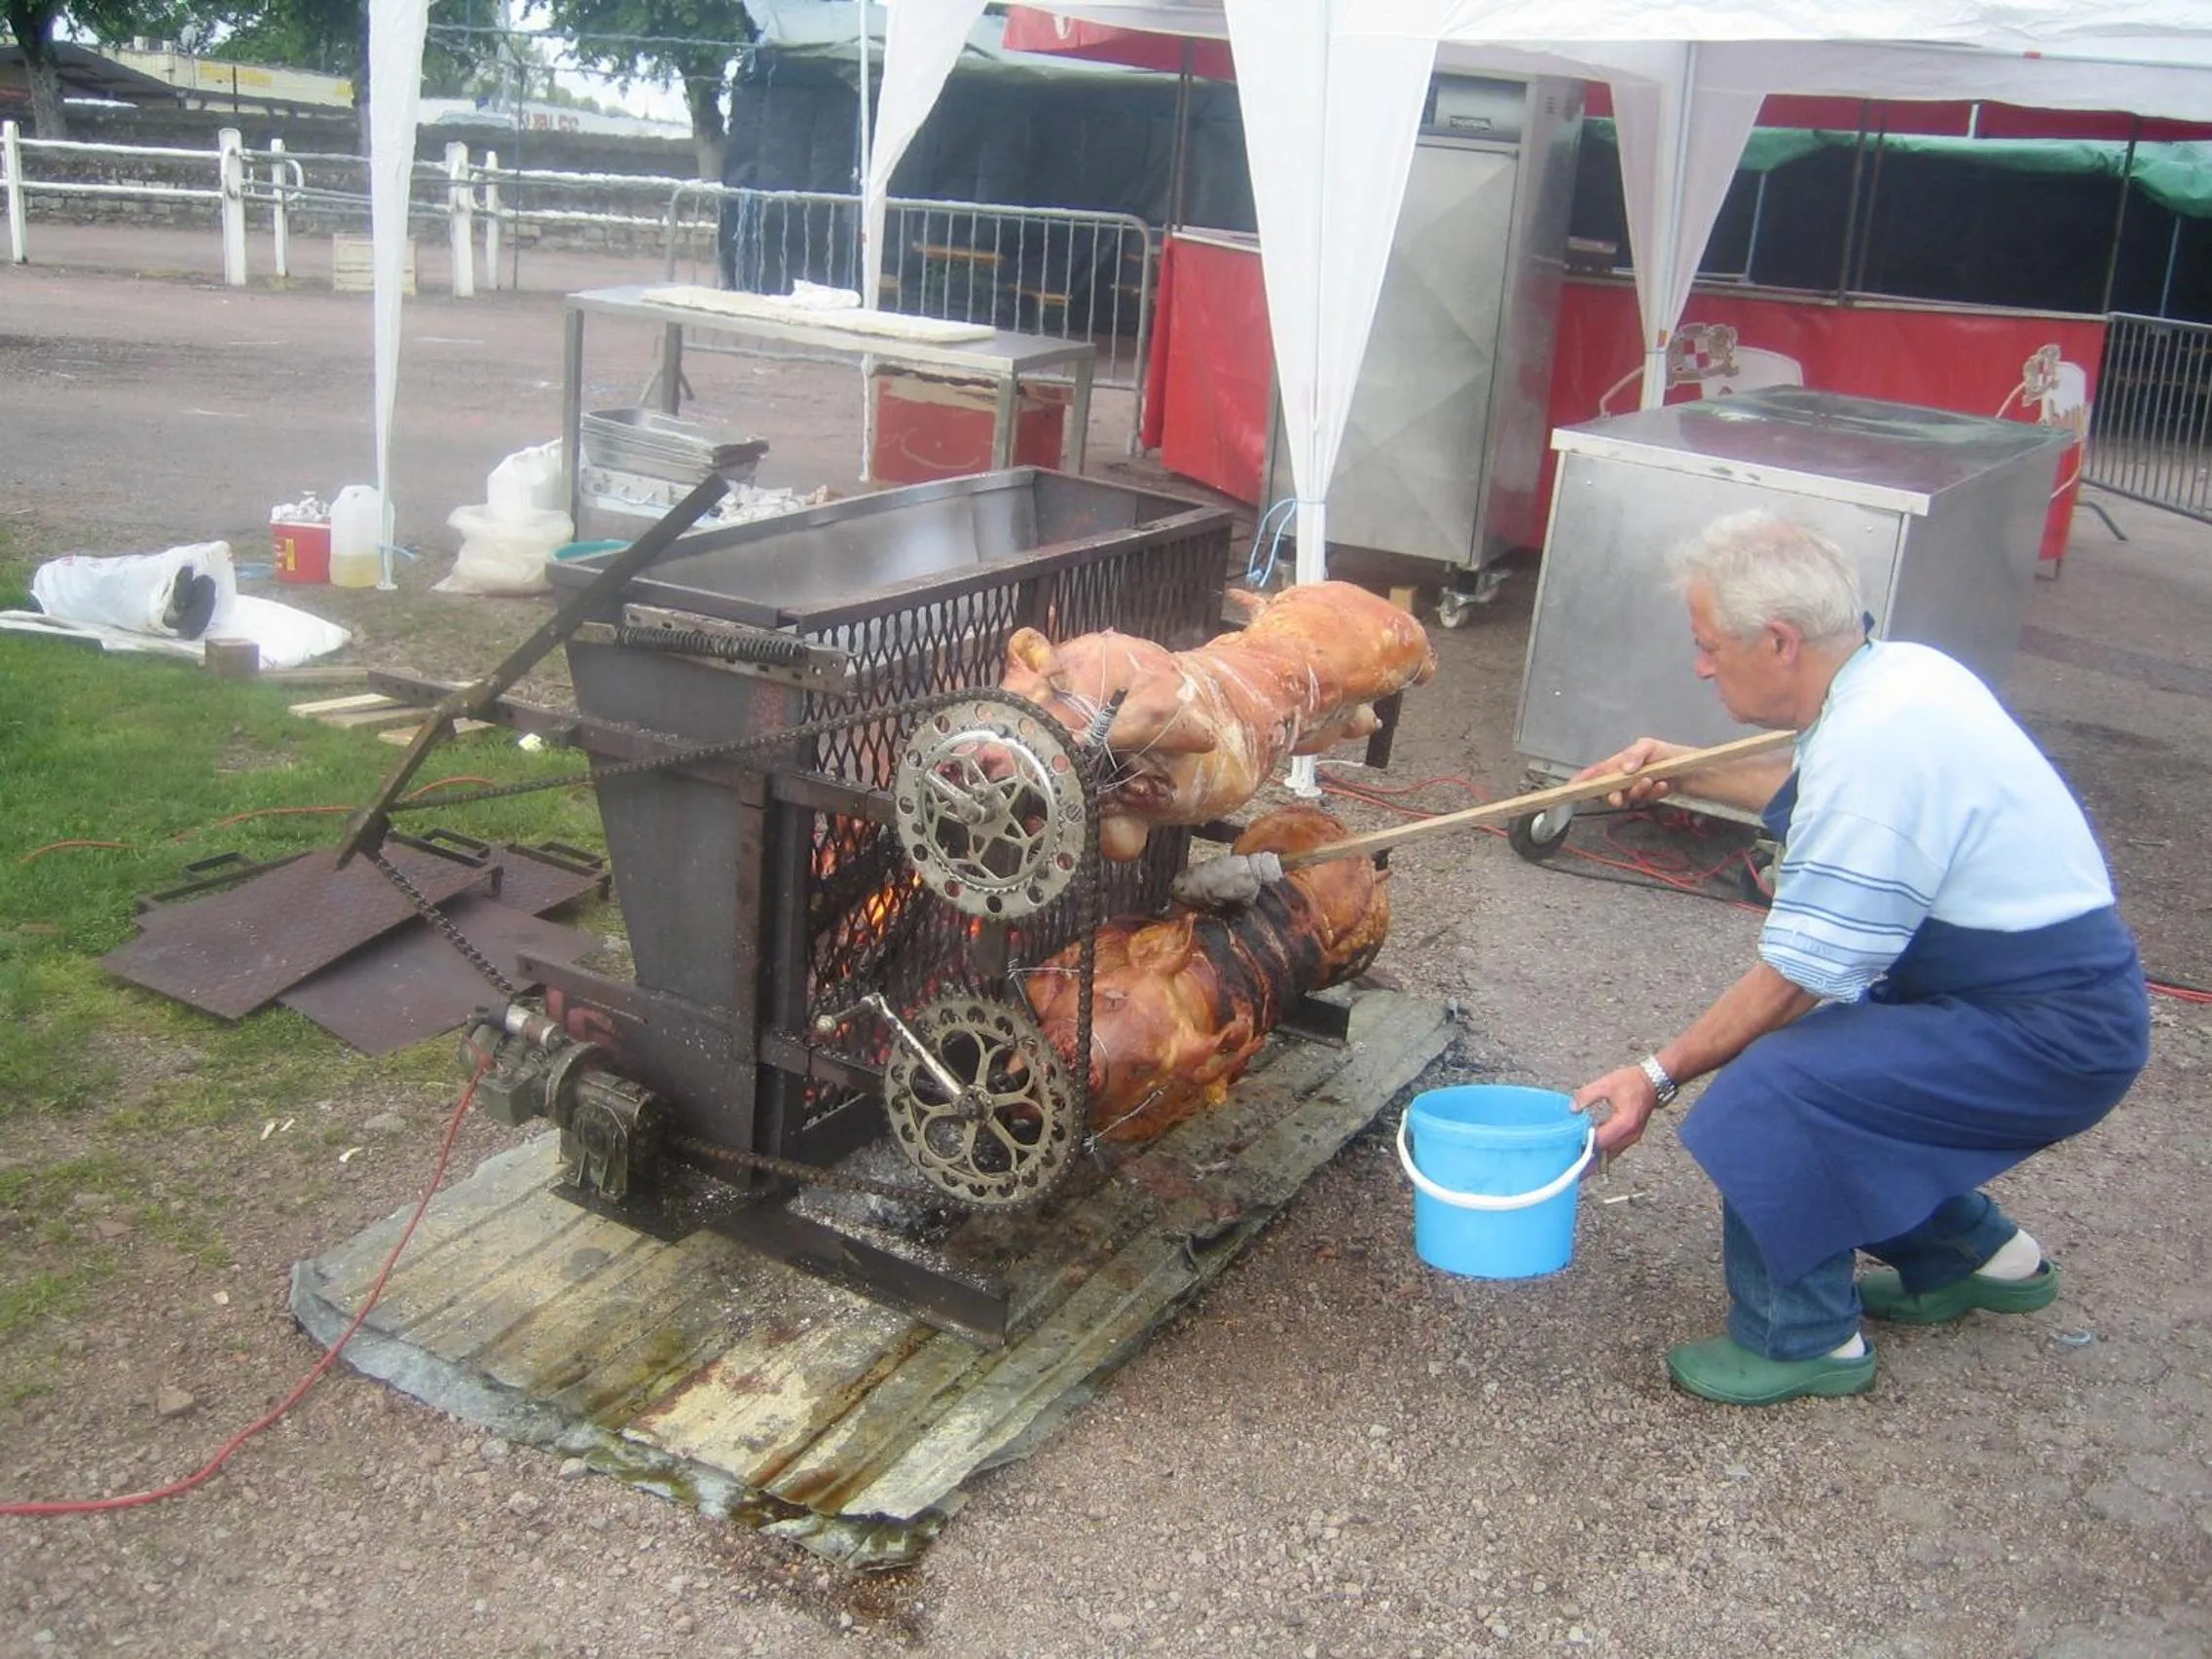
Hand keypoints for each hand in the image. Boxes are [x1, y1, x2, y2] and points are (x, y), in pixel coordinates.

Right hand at [1573, 737, 1690, 808]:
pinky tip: (1664, 785)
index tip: (1572, 788)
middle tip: (1619, 797)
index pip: (1598, 771)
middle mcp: (1628, 775)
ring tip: (1653, 781)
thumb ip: (1635, 755)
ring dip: (1638, 791)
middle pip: (1610, 789)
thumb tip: (1622, 770)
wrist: (1700, 768)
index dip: (1584, 780)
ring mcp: (1639, 786)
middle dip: (1614, 794)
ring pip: (1629, 796)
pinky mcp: (1652, 795)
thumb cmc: (1673, 753)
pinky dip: (1655, 793)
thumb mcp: (1652, 746)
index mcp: (1622, 761)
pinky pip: (1646, 799)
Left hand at [1573, 1063, 1661, 1156]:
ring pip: (1610, 1155)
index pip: (1600, 1141)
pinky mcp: (1630, 1136)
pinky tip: (1588, 1152)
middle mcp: (1629, 1135)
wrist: (1652, 1081)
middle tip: (1570, 1166)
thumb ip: (1586, 1096)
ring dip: (1595, 1159)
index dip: (1584, 1146)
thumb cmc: (1632, 1081)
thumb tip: (1572, 1109)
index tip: (1569, 1150)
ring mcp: (1631, 1137)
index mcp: (1624, 1123)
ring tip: (1577, 1163)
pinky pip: (1614, 1149)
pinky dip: (1602, 1152)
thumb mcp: (1605, 1084)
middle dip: (1588, 1161)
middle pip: (1605, 1154)